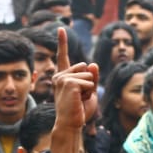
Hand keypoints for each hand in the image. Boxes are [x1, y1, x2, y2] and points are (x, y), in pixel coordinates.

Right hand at [49, 26, 98, 152]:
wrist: (71, 125)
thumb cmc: (79, 111)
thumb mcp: (90, 91)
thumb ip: (92, 77)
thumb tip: (92, 64)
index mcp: (63, 77)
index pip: (63, 56)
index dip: (62, 42)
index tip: (60, 28)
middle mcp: (60, 75)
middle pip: (86, 67)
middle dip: (89, 82)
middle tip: (80, 97)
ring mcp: (63, 78)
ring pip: (89, 75)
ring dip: (89, 89)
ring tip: (79, 100)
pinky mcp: (69, 83)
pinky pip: (89, 82)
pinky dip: (89, 92)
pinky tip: (79, 100)